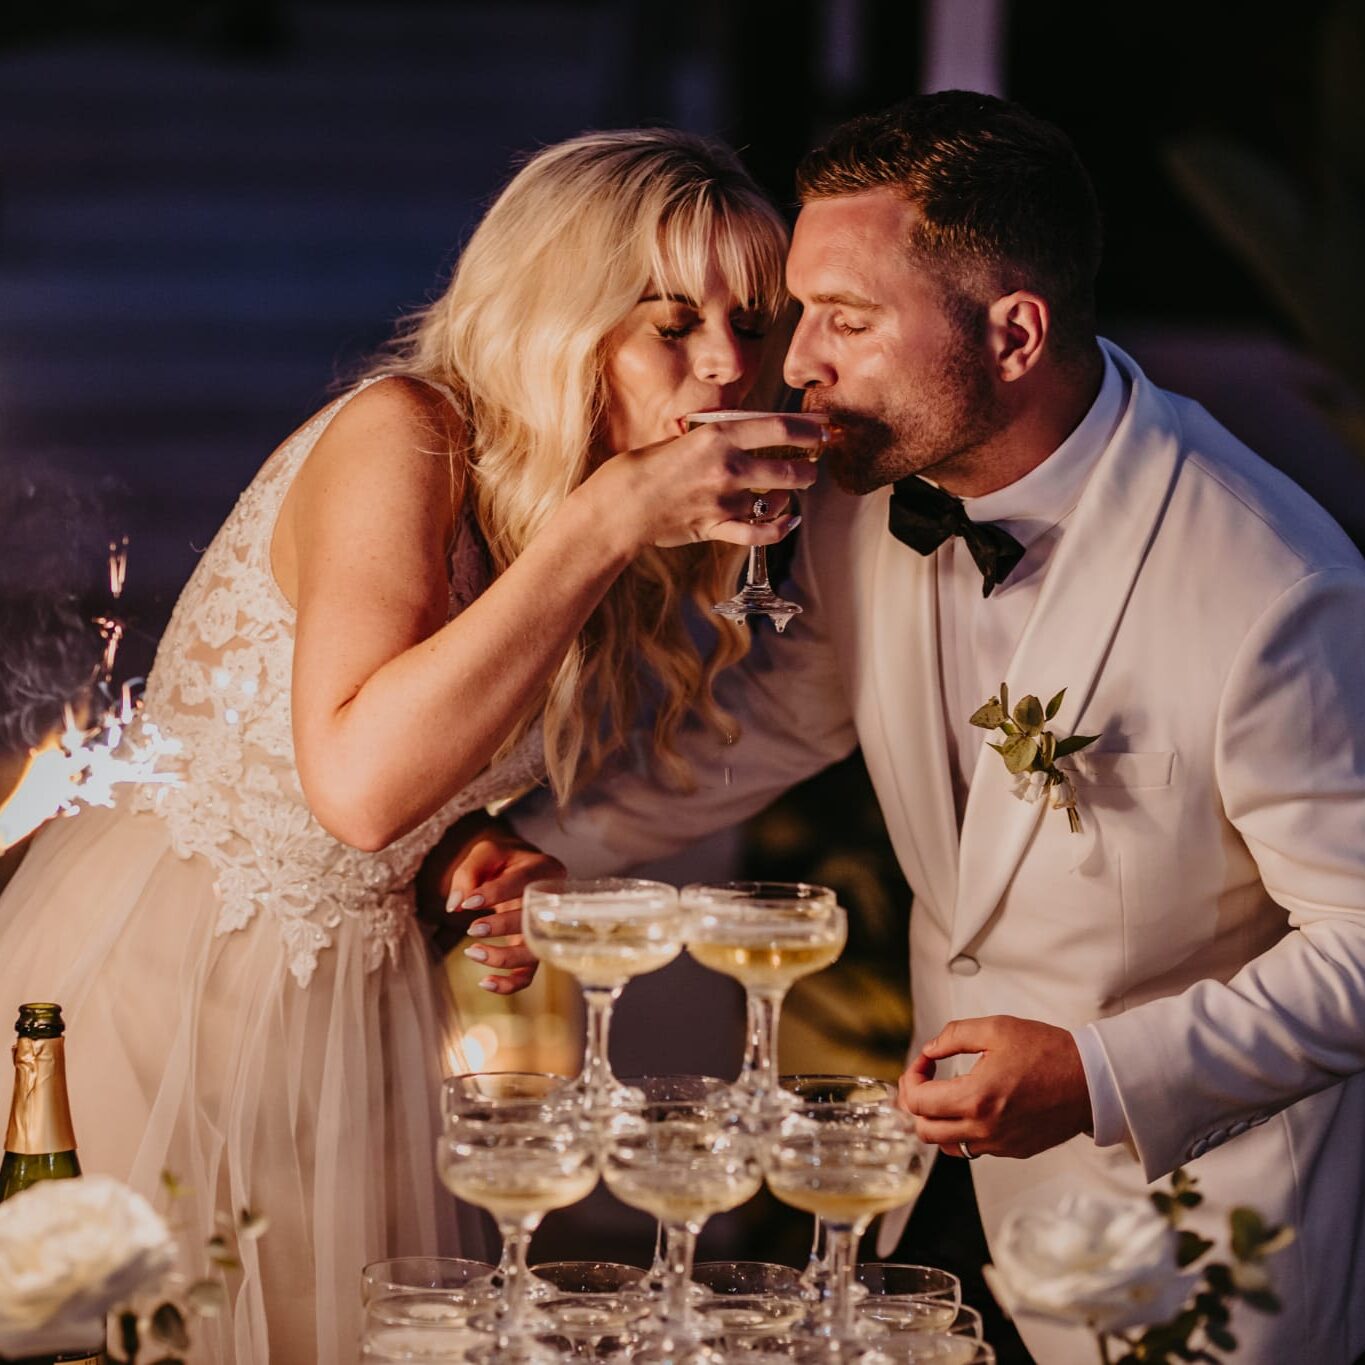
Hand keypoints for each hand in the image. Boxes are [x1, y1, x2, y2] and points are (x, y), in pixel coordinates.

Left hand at [415, 811, 563, 993]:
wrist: (520, 872)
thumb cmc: (504, 862)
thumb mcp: (486, 853)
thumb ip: (468, 873)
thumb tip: (456, 905)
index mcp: (543, 868)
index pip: (523, 882)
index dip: (495, 894)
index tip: (467, 903)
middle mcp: (552, 900)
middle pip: (533, 919)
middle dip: (501, 926)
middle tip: (472, 928)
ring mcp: (545, 928)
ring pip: (533, 951)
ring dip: (503, 957)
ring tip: (471, 952)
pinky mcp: (534, 949)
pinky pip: (529, 974)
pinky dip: (509, 984)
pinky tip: (485, 983)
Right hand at [586, 413, 824, 550]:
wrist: (619, 506)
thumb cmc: (643, 467)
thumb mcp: (682, 437)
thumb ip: (717, 436)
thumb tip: (746, 432)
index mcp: (717, 436)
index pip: (778, 428)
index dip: (809, 428)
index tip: (824, 427)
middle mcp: (726, 467)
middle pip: (788, 466)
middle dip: (810, 465)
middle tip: (816, 462)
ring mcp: (723, 501)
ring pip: (777, 499)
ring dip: (792, 495)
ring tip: (795, 490)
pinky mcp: (716, 528)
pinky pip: (759, 532)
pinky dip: (780, 528)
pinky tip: (790, 520)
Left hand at [897, 1015, 1092, 1158]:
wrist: (1093, 1081)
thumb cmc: (1049, 1052)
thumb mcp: (997, 1028)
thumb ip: (954, 1036)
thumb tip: (930, 1050)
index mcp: (976, 1098)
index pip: (919, 1102)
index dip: (911, 1078)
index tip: (924, 1061)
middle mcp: (985, 1129)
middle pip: (924, 1131)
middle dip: (916, 1103)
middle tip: (926, 1080)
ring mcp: (1000, 1144)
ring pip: (947, 1145)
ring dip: (937, 1121)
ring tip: (944, 1095)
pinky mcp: (1014, 1150)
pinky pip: (973, 1148)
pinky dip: (962, 1131)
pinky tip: (972, 1107)